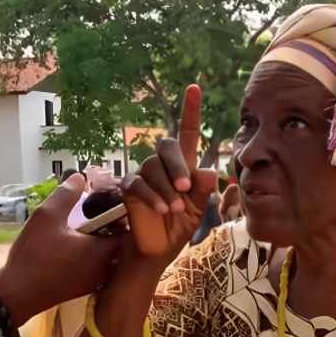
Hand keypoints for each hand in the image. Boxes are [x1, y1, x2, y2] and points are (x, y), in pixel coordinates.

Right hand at [0, 174, 126, 324]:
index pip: (131, 228)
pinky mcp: (85, 288)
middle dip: (114, 225)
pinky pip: (100, 266)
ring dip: (104, 240)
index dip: (124, 212)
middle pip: (123, 242)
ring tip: (87, 225)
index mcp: (104, 251)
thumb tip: (79, 177)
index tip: (110, 200)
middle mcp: (107, 268)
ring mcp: (97, 281)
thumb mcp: (47, 216)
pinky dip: (95, 253)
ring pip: (111, 255)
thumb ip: (66, 194)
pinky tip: (76, 244)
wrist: (17, 294)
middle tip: (99, 210)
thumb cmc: (35, 254)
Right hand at [121, 84, 216, 257]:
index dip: (190, 111)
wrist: (159, 249)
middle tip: (185, 189)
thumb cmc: (180, 226)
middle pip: (168, 146)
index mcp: (183, 165)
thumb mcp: (199, 208)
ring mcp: (144, 174)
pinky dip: (153, 197)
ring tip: (174, 209)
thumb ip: (204, 189)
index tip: (194, 88)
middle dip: (178, 166)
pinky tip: (162, 210)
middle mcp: (162, 165)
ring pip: (154, 167)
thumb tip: (205, 170)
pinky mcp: (130, 188)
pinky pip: (139, 184)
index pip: (187, 133)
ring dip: (166, 189)